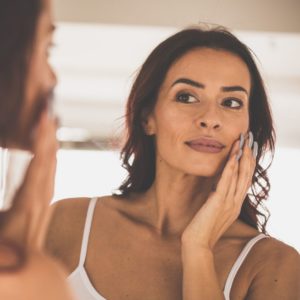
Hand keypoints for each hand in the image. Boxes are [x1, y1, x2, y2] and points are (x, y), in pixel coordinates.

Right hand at [0, 111, 57, 250]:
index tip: (43, 120)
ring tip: (50, 120)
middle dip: (48, 133)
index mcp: (29, 202)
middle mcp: (42, 196)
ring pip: (52, 163)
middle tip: (47, 108)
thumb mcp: (2, 232)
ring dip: (51, 140)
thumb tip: (18, 200)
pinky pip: (50, 171)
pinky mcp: (45, 199)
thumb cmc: (8, 251)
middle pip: (49, 159)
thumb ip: (5, 217)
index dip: (40, 141)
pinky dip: (50, 154)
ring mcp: (45, 197)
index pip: (38, 164)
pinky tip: (49, 146)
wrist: (27, 270)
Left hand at [181, 132, 256, 251]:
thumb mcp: (215, 211)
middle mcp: (236, 202)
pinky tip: (232, 156)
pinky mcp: (219, 202)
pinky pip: (226, 182)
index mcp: (236, 204)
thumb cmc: (204, 228)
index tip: (249, 149)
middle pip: (246, 175)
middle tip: (249, 139)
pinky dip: (230, 168)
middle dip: (248, 155)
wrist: (197, 244)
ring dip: (241, 157)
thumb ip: (220, 199)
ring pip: (239, 176)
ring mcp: (229, 202)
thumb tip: (217, 188)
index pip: (245, 180)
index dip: (248, 163)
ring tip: (243, 142)